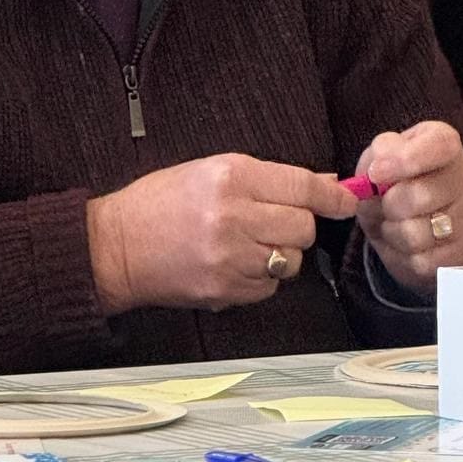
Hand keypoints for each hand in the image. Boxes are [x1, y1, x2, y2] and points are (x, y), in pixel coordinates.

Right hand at [87, 154, 357, 312]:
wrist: (115, 246)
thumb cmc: (159, 203)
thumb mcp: (208, 172)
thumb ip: (267, 179)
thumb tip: (324, 187)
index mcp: (230, 177)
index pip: (302, 186)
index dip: (332, 197)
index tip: (347, 201)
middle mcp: (234, 215)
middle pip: (303, 227)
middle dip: (295, 226)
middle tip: (270, 223)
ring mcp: (230, 256)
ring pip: (290, 260)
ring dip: (278, 254)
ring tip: (244, 246)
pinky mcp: (225, 289)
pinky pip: (269, 287)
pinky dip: (259, 278)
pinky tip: (231, 265)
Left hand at [356, 121, 462, 292]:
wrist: (411, 222)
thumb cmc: (393, 183)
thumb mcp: (377, 161)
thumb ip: (376, 158)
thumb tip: (378, 169)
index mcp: (444, 144)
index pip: (439, 145)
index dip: (405, 160)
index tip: (376, 173)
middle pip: (419, 196)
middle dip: (387, 205)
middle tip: (385, 204)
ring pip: (416, 233)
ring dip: (392, 232)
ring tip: (395, 223)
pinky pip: (421, 261)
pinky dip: (402, 255)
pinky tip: (406, 243)